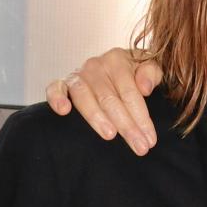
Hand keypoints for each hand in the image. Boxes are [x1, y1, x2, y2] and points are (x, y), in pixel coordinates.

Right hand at [45, 48, 162, 155]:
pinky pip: (55, 88)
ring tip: (110, 135)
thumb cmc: (136, 71)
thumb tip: (145, 88)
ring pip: (84, 97)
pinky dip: (56, 98)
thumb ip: (152, 73)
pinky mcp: (63, 82)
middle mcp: (96, 65)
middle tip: (139, 147)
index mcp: (118, 59)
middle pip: (110, 99)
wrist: (118, 65)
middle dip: (126, 126)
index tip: (150, 139)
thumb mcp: (151, 67)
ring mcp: (78, 74)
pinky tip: (64, 111)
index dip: (142, 118)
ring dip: (96, 118)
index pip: (130, 93)